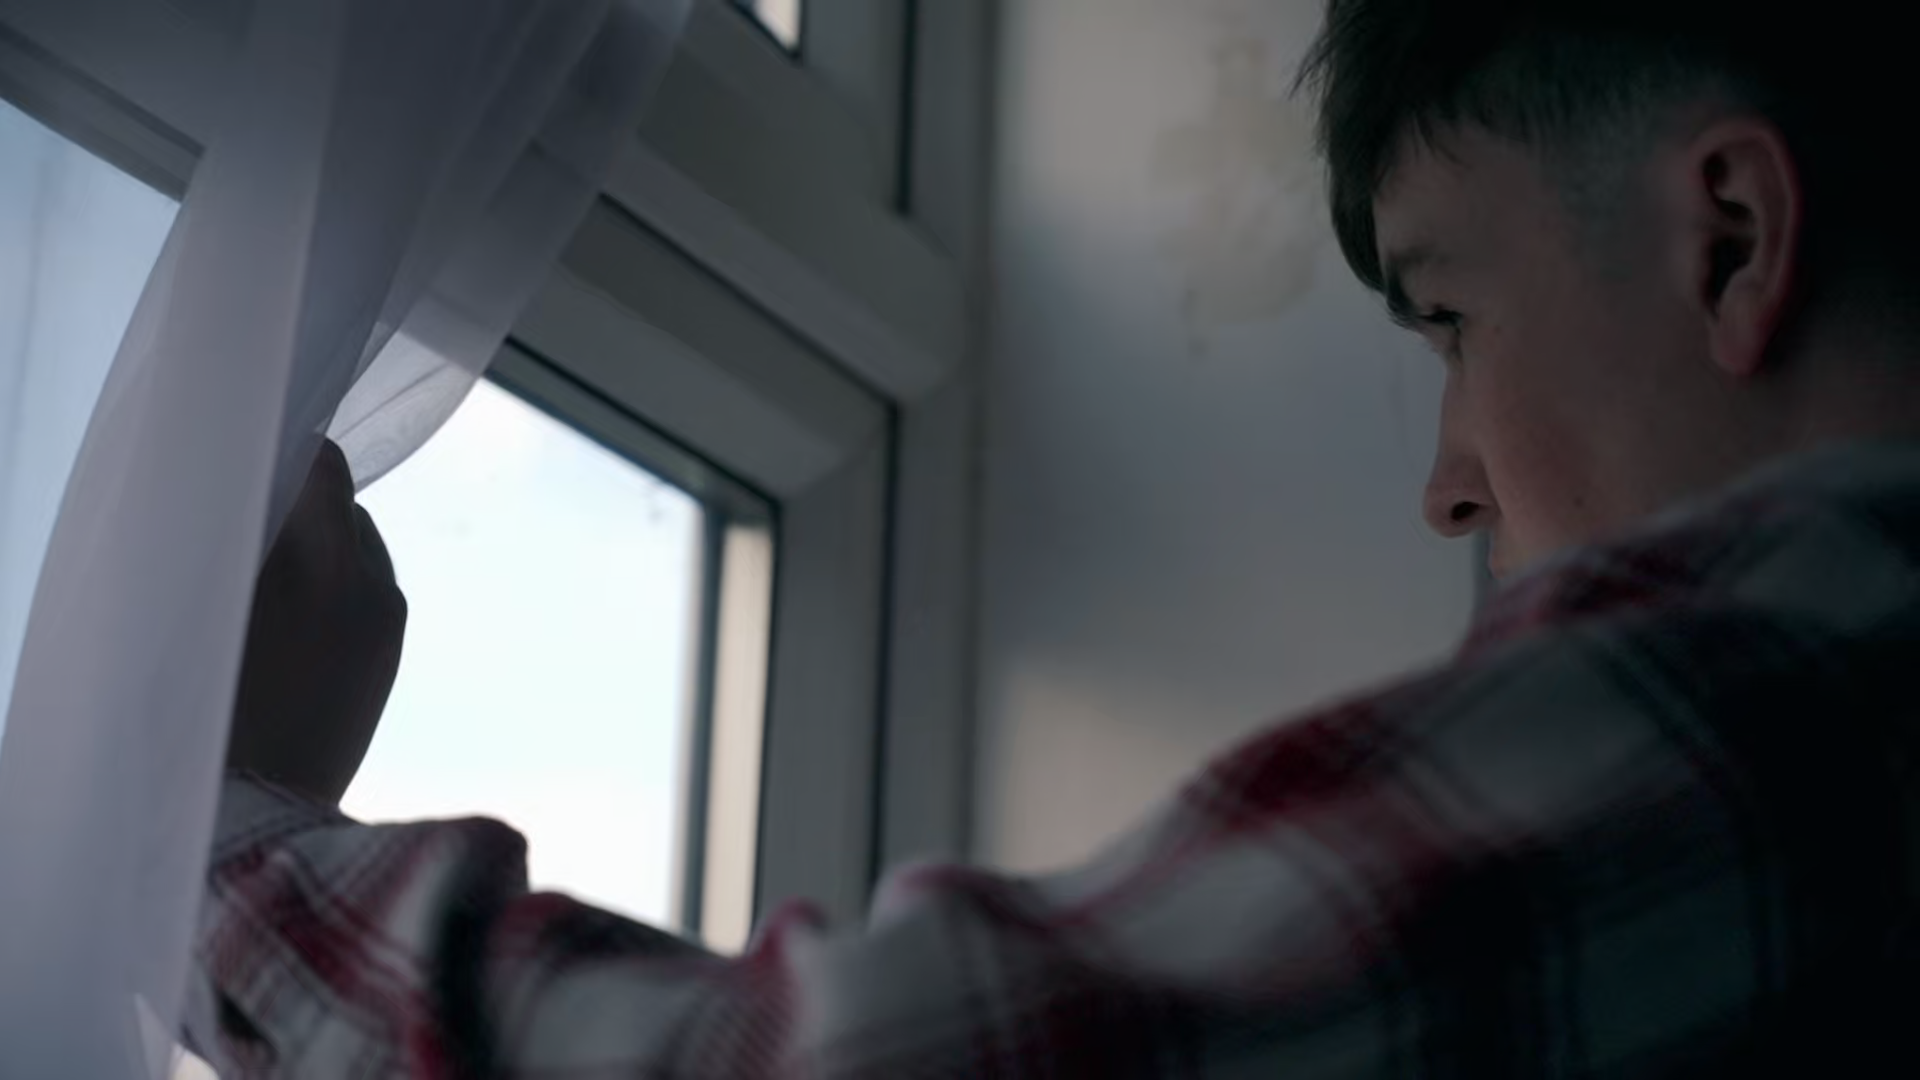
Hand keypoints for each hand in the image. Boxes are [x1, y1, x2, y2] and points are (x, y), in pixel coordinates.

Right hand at [227, 440, 407, 805]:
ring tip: (262, 593)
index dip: (283, 458)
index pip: (324, 465)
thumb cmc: (208, 702)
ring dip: (316, 558)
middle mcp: (373, 582)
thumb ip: (237, 535)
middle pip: (342, 510)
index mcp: (328, 558)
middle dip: (299, 514)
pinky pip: (363, 598)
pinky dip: (329, 597)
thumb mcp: (206, 603)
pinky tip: (285, 631)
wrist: (255, 818)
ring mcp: (387, 623)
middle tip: (243, 537)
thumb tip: (259, 490)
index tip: (246, 472)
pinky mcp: (389, 660)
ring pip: (355, 554)